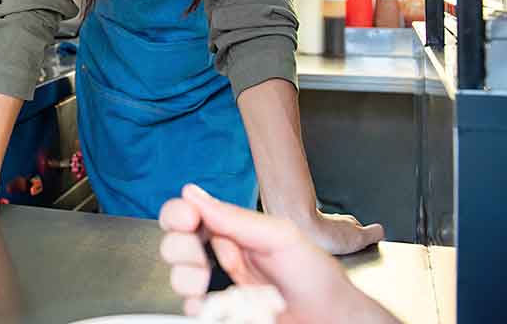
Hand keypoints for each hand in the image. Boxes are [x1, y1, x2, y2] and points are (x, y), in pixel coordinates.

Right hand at [159, 184, 399, 323]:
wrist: (331, 319)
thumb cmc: (316, 277)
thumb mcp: (280, 237)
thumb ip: (235, 218)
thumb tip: (194, 195)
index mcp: (232, 230)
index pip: (189, 214)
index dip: (179, 214)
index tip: (187, 219)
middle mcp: (221, 256)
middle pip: (175, 244)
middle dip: (180, 248)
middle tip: (199, 258)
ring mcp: (219, 285)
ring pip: (178, 277)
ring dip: (186, 278)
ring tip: (206, 283)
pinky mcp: (219, 312)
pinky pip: (191, 308)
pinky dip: (195, 306)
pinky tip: (211, 304)